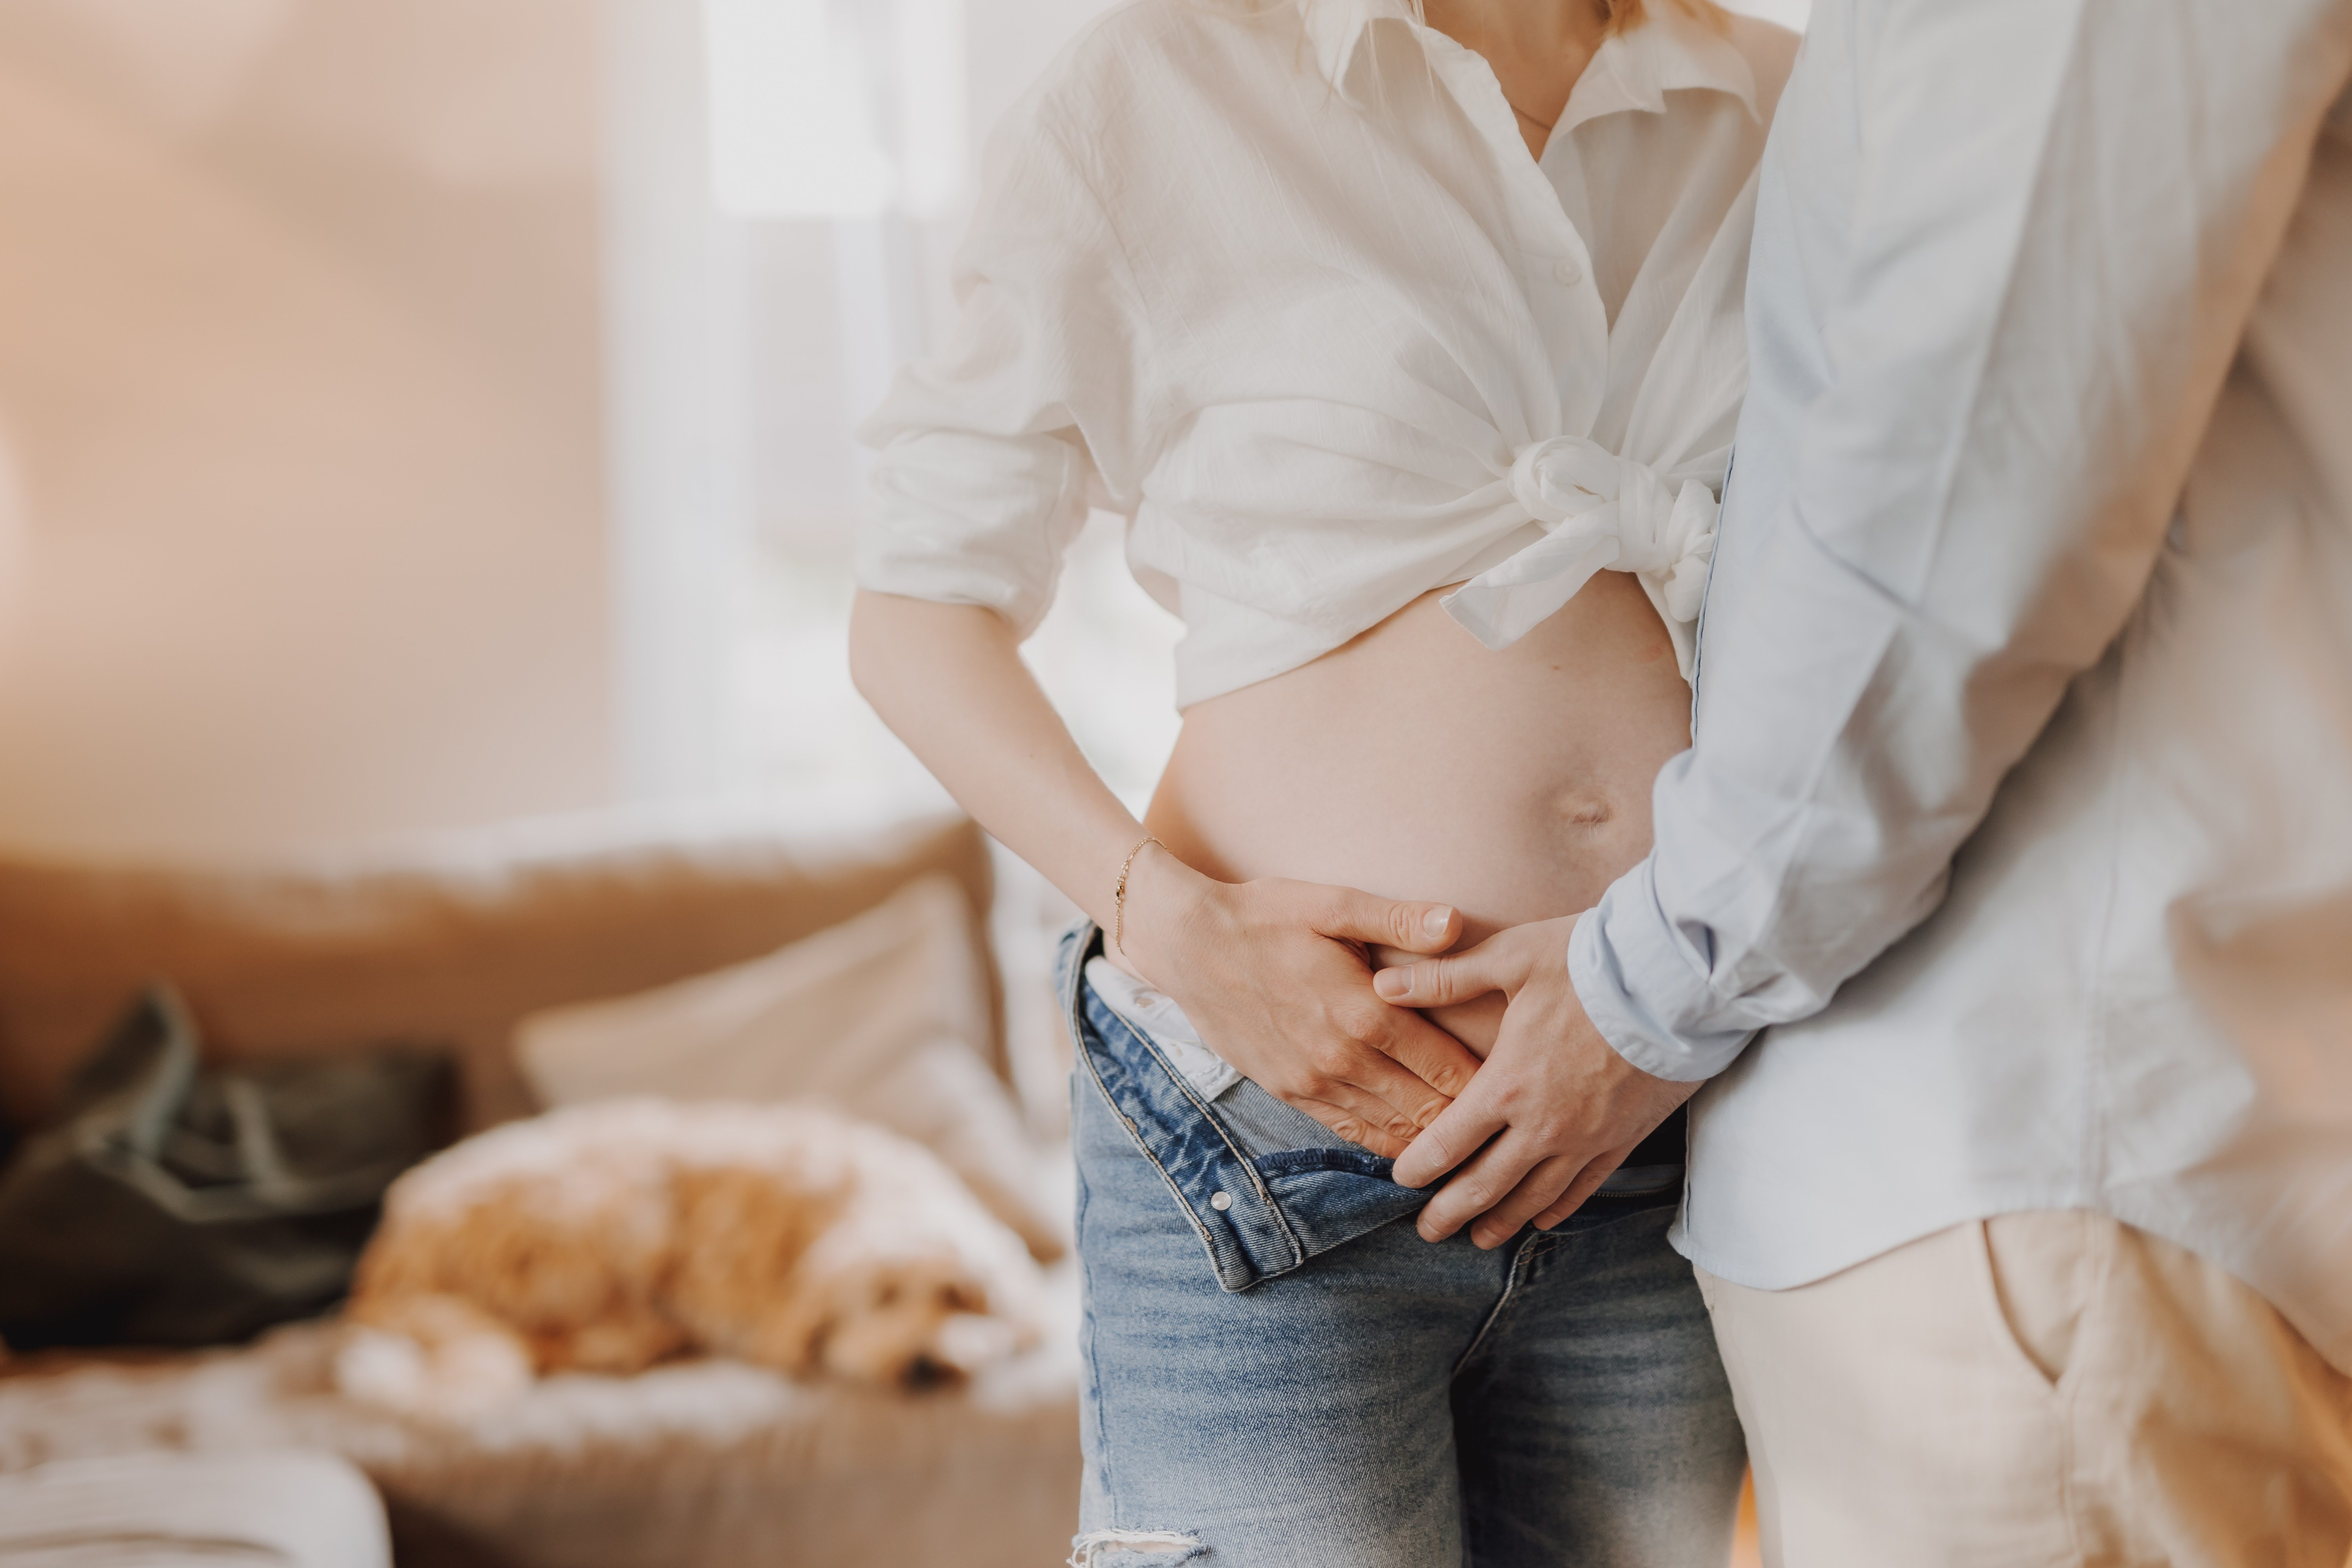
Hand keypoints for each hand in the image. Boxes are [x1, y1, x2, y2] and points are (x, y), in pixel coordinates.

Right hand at [1119, 848, 1486, 1157]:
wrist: (1187, 945)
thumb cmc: (1264, 915)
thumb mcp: (1333, 904)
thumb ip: (1398, 920)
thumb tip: (1456, 922)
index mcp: (1365, 1014)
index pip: (1447, 1069)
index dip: (1490, 1089)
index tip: (1523, 1093)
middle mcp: (1342, 1059)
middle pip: (1426, 1111)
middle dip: (1470, 1127)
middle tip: (1513, 1136)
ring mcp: (1313, 1083)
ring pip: (1390, 1133)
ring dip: (1431, 1145)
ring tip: (1475, 1157)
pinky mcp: (1289, 1092)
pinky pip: (1349, 1133)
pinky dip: (1385, 1144)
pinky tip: (1412, 1150)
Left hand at [1376, 915, 1694, 1246]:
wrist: (1681, 978)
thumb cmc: (1592, 961)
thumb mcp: (1510, 957)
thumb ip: (1444, 978)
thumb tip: (1383, 983)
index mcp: (1507, 1083)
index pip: (1448, 1142)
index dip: (1419, 1168)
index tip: (1401, 1181)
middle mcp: (1543, 1124)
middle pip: (1486, 1185)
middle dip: (1451, 1212)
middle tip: (1428, 1232)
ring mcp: (1586, 1138)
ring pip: (1534, 1198)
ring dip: (1502, 1220)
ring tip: (1479, 1238)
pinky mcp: (1624, 1138)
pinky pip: (1583, 1187)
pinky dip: (1557, 1209)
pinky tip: (1541, 1219)